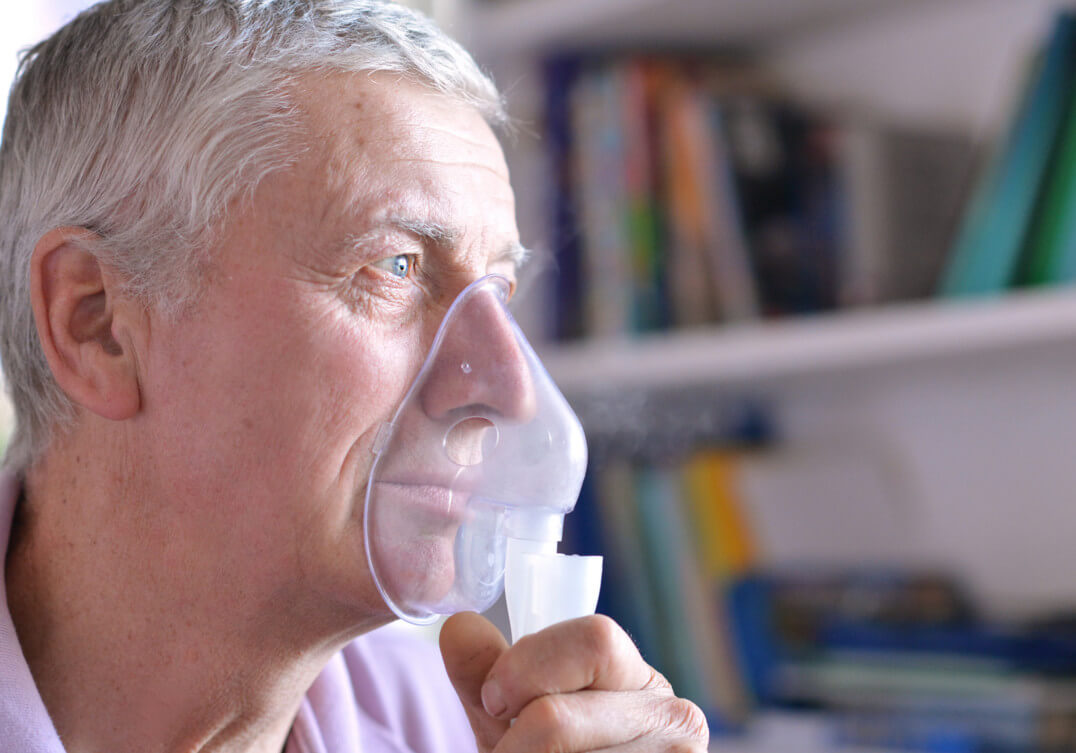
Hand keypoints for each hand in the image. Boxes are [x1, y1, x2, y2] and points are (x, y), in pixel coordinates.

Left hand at [440, 612, 708, 751]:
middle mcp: (673, 716)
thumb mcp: (516, 717)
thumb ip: (485, 673)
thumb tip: (459, 626)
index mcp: (639, 677)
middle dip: (513, 741)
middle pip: (558, 720)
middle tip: (505, 752)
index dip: (527, 668)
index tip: (494, 701)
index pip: (594, 640)